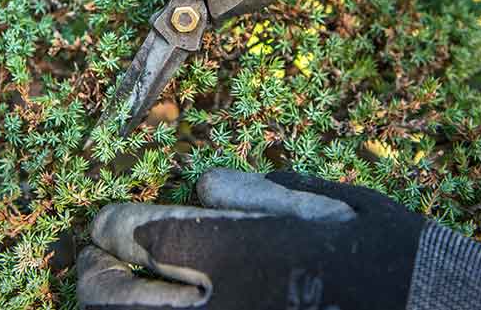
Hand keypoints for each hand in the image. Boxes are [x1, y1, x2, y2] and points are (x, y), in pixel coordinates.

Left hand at [77, 169, 480, 309]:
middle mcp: (225, 303)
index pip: (141, 237)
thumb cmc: (392, 254)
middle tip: (88, 265)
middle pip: (117, 298)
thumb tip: (203, 183)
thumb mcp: (337, 203)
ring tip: (102, 296)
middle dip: (92, 277)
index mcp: (245, 250)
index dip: (110, 229)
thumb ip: (262, 191)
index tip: (102, 226)